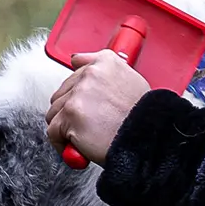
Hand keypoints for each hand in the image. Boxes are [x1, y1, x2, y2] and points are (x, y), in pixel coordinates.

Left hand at [46, 50, 148, 164]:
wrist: (150, 140)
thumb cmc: (143, 117)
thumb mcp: (131, 80)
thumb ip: (103, 68)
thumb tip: (76, 60)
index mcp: (106, 62)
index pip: (77, 71)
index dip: (80, 93)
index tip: (87, 104)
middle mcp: (90, 74)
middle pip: (62, 94)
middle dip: (71, 111)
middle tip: (92, 124)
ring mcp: (79, 95)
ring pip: (55, 112)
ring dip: (66, 127)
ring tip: (87, 135)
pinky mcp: (70, 116)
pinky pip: (53, 131)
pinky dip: (62, 142)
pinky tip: (79, 146)